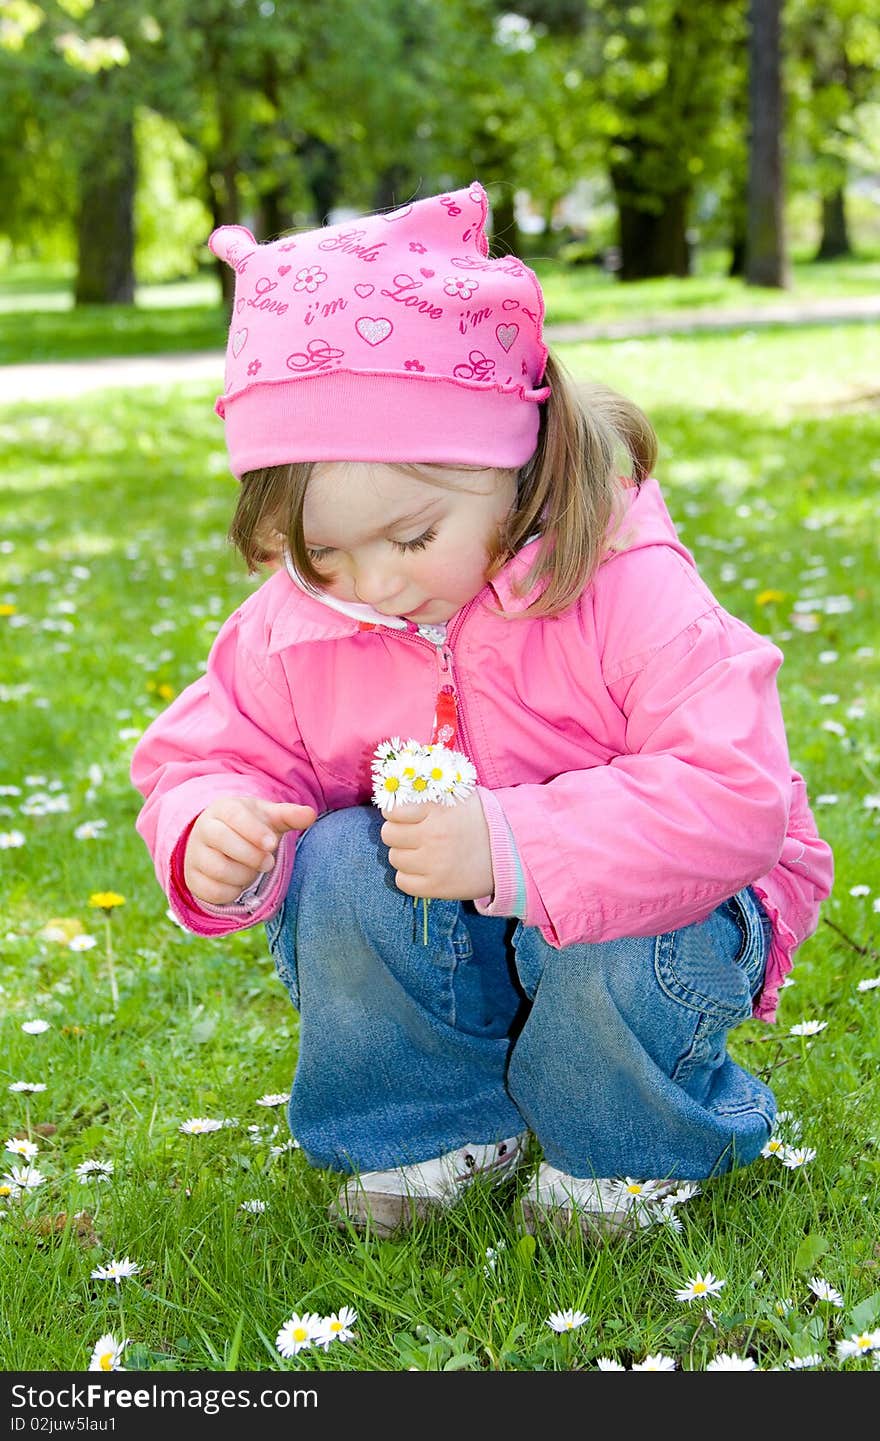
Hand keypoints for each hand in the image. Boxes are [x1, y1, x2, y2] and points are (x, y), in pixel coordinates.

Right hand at [184, 796, 316, 905]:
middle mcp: (203, 829)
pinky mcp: (192, 879)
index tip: (272, 844)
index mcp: (223, 808)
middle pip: (223, 841)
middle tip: (268, 862)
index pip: (235, 816)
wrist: (222, 844)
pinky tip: (239, 882)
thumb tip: (310, 814)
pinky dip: (232, 892)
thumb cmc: (252, 828)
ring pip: (219, 869)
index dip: (255, 831)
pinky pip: (212, 892)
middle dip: (252, 856)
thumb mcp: (270, 818)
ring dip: (244, 875)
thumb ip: (290, 816)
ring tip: (252, 869)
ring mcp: (194, 855)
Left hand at [380, 792, 493, 900]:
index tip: (404, 817)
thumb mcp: (461, 796)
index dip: (395, 814)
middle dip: (398, 834)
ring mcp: (434, 863)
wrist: (511, 853)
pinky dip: (410, 877)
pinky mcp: (437, 887)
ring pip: (394, 858)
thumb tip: (398, 791)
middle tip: (413, 835)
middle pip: (389, 835)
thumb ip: (431, 793)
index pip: (392, 812)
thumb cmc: (482, 820)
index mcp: (438, 810)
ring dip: (405, 855)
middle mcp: (434, 835)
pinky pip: (402, 882)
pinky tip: (426, 870)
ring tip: (424, 853)